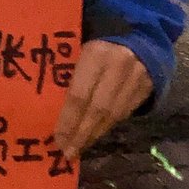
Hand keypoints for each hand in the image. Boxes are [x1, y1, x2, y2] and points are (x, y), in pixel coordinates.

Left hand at [54, 39, 152, 160]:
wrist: (140, 36)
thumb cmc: (96, 39)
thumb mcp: (79, 45)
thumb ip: (66, 67)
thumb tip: (41, 101)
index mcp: (95, 52)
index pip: (79, 94)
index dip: (68, 120)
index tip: (56, 139)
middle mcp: (118, 66)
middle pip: (98, 109)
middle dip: (81, 134)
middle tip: (66, 152)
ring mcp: (136, 79)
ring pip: (113, 116)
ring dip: (93, 135)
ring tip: (77, 149)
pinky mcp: (147, 89)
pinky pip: (123, 114)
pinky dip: (106, 127)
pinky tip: (93, 136)